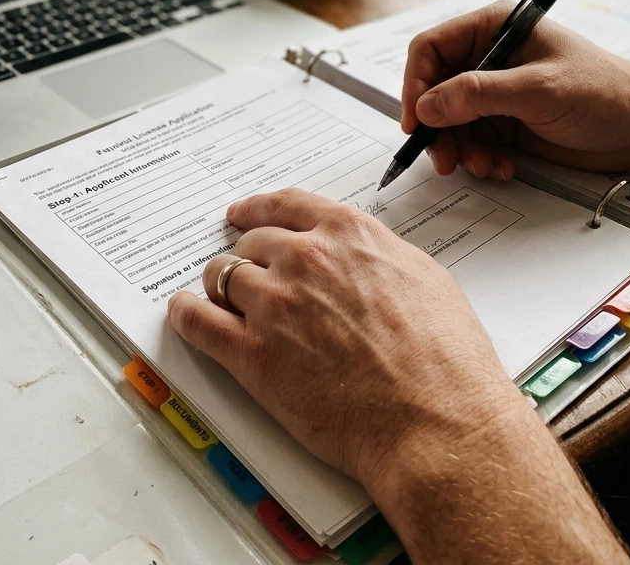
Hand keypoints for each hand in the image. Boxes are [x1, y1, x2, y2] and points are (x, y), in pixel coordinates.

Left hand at [166, 189, 524, 490]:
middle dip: (246, 259)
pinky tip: (184, 314)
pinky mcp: (252, 354)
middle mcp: (306, 260)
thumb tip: (358, 258)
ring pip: (221, 277)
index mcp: (348, 235)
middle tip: (246, 276)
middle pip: (250, 244)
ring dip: (219, 287)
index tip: (241, 214)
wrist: (435, 422)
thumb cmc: (445, 361)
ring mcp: (274, 305)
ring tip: (221, 302)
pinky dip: (185, 315)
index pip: (287, 206)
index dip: (257, 209)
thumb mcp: (423, 278)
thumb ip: (377, 257)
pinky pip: (197, 321)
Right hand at [401, 1, 629, 179]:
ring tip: (482, 166)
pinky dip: (479, 158)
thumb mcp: (538, 90)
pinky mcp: (504, 121)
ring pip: (449, 121)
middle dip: (438, 127)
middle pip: (434, 90)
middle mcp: (488, 56)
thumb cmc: (603, 92)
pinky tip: (501, 167)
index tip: (416, 121)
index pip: (431, 49)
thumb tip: (427, 106)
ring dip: (459, 148)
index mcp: (494, 28)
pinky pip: (470, 141)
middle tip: (445, 158)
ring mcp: (495, 91)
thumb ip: (479, 95)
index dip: (416, 85)